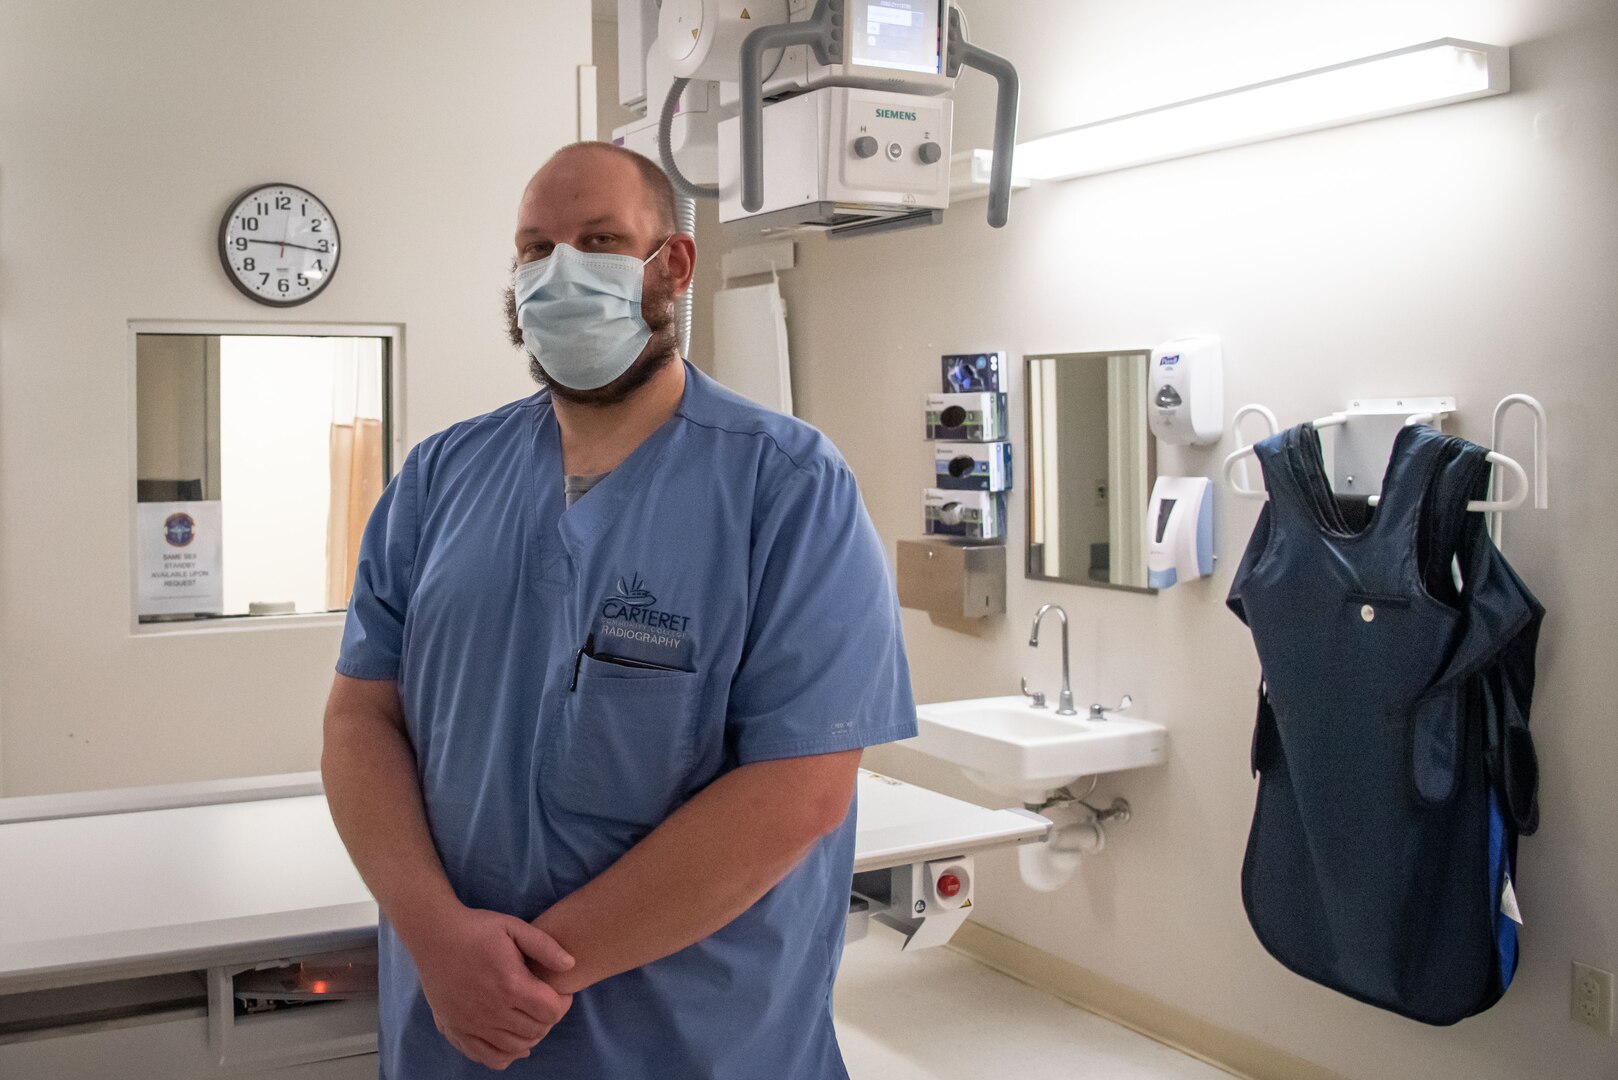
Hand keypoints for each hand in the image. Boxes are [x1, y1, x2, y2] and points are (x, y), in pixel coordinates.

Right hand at [410, 905, 576, 1069]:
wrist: (434, 936)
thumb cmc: (476, 929)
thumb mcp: (513, 928)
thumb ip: (545, 946)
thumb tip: (571, 965)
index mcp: (510, 984)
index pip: (552, 1011)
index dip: (563, 1003)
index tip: (559, 993)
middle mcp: (492, 1010)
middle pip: (536, 1031)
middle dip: (548, 1019)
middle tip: (544, 1004)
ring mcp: (473, 1024)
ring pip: (515, 1047)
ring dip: (530, 1036)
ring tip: (529, 1018)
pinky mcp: (457, 1030)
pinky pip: (488, 1057)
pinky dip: (505, 1056)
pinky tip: (511, 1043)